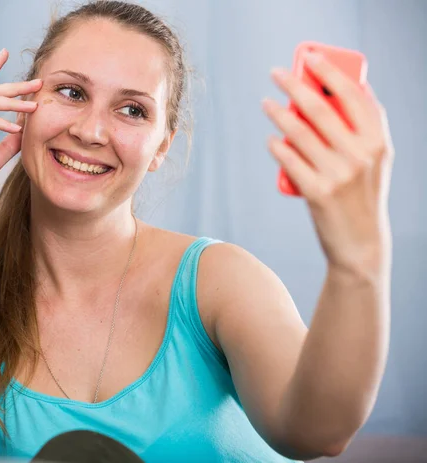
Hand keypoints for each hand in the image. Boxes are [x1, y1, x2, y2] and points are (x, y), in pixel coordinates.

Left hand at [262, 52, 394, 275]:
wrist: (361, 243)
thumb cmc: (362, 194)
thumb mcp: (374, 160)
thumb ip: (362, 128)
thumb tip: (336, 90)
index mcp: (378, 140)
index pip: (353, 94)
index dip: (328, 71)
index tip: (309, 57)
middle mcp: (361, 154)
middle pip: (319, 108)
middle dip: (293, 84)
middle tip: (276, 74)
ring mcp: (338, 174)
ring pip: (298, 132)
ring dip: (278, 113)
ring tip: (266, 103)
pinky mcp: (316, 193)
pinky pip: (289, 160)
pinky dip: (277, 146)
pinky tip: (271, 139)